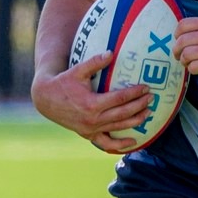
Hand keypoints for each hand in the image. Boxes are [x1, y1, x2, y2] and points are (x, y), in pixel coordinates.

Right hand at [31, 51, 151, 153]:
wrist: (46, 100)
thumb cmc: (63, 82)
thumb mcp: (77, 70)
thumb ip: (95, 62)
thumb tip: (111, 53)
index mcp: (92, 103)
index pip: (120, 98)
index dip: (135, 93)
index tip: (146, 88)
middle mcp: (93, 119)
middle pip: (123, 113)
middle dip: (140, 105)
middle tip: (151, 98)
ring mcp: (91, 129)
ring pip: (119, 127)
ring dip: (136, 121)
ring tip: (148, 113)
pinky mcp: (88, 135)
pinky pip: (106, 144)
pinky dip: (120, 145)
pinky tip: (133, 142)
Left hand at [176, 15, 197, 80]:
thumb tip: (197, 25)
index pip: (184, 25)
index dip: (177, 33)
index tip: (177, 39)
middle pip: (182, 41)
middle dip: (176, 49)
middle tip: (177, 54)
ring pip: (187, 55)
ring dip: (183, 60)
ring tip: (186, 62)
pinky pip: (195, 67)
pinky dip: (191, 69)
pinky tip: (195, 68)